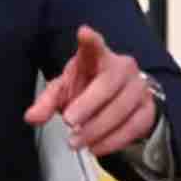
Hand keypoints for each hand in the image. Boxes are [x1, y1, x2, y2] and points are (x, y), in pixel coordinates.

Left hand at [24, 25, 156, 155]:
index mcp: (96, 57)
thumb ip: (47, 102)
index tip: (84, 33)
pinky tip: (96, 147)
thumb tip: (32, 117)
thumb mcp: (64, 90)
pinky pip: (134, 127)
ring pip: (122, 108)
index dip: (90, 40)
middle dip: (88, 105)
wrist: (116, 100)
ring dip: (97, 129)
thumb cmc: (87, 88)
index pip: (94, 46)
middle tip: (69, 121)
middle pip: (107, 84)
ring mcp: (138, 87)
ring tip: (76, 141)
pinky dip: (113, 141)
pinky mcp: (148, 108)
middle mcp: (121, 67)